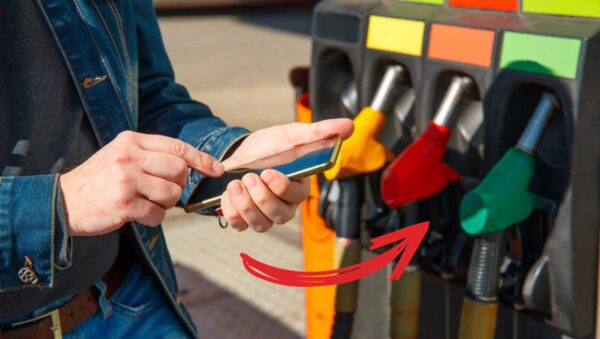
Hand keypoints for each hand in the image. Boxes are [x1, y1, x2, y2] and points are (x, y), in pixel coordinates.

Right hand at [60, 131, 223, 235]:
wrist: (62, 202)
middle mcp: (129, 157)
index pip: (177, 146)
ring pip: (172, 194)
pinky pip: (158, 214)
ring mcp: (126, 180)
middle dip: (178, 185)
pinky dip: (153, 218)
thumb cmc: (99, 180)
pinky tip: (137, 215)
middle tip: (161, 192)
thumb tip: (190, 165)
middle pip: (179, 171)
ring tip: (146, 203)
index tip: (217, 170)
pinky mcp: (123, 205)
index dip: (201, 159)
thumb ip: (151, 155)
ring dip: (165, 204)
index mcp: (131, 140)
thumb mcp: (121, 155)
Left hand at [220, 118, 353, 231]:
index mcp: (299, 187)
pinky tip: (228, 192)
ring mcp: (264, 215)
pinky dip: (231, 211)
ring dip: (246, 206)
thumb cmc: (274, 146)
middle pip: (279, 215)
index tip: (268, 172)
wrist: (244, 151)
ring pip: (260, 224)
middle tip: (249, 176)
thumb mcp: (295, 134)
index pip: (296, 196)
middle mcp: (284, 206)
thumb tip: (348, 126)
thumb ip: (321, 131)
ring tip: (235, 184)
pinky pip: (238, 224)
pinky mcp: (244, 218)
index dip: (282, 188)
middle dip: (261, 198)